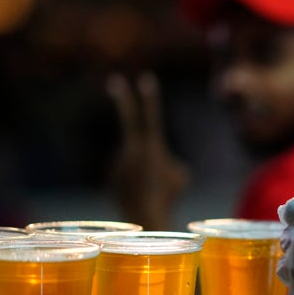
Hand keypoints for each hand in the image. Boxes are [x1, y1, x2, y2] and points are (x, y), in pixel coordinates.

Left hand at [106, 72, 188, 229]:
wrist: (145, 216)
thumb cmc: (168, 196)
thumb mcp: (181, 176)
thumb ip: (171, 162)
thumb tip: (162, 162)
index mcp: (152, 147)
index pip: (152, 116)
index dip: (150, 97)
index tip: (146, 78)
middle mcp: (131, 149)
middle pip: (130, 120)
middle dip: (123, 99)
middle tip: (115, 81)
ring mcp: (119, 161)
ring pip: (138, 159)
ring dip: (145, 171)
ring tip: (150, 188)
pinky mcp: (112, 175)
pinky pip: (129, 172)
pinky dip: (137, 182)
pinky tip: (141, 194)